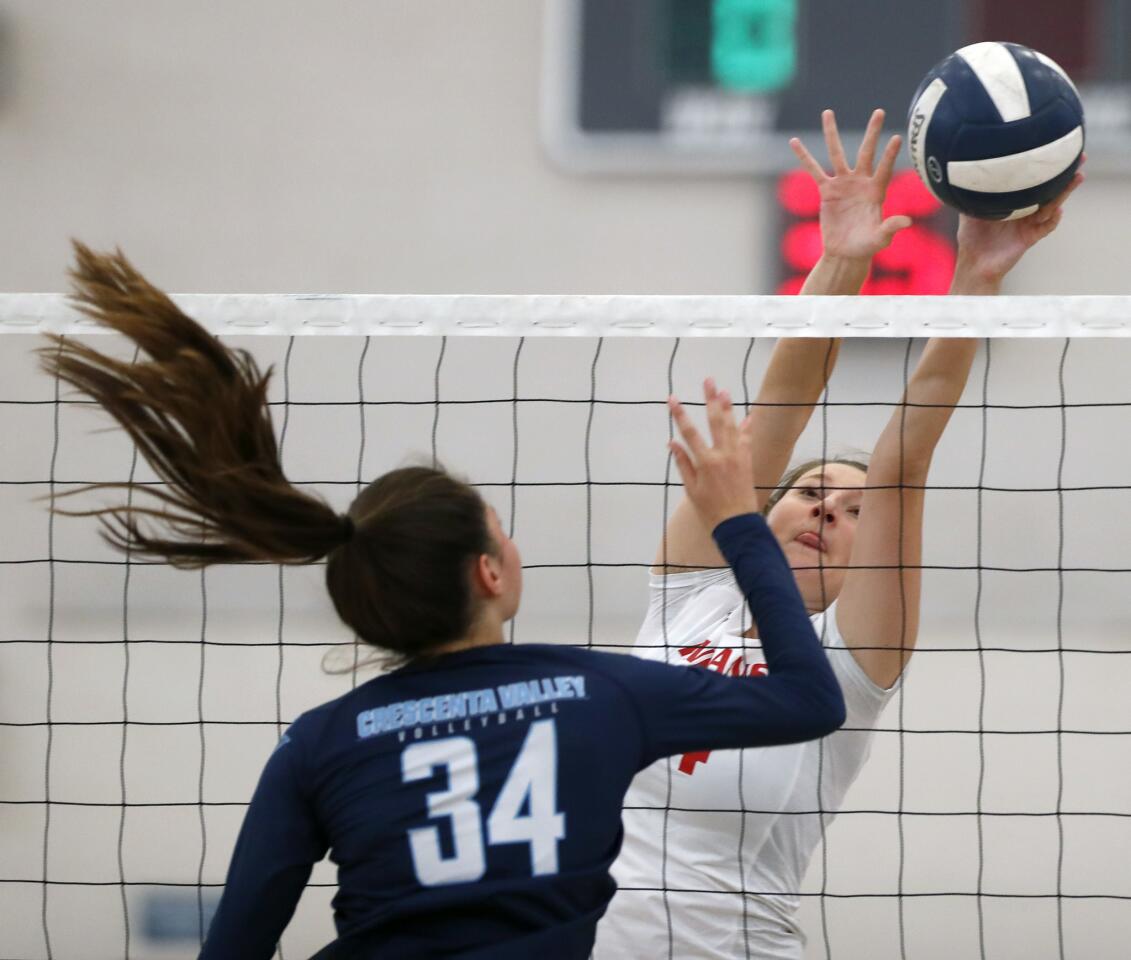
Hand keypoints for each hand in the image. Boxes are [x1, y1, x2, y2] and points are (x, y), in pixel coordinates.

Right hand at [668, 379, 757, 530]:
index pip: (689, 432)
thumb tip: (672, 444)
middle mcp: (722, 454)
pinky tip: (748, 415)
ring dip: (728, 407)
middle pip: (715, 421)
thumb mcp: (691, 489)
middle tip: (709, 381)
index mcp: (705, 462)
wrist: (737, 524)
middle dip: (710, 399)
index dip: (680, 414)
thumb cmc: (710, 510)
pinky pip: (746, 439)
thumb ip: (683, 463)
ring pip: (732, 426)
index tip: (672, 399)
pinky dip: (746, 427)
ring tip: (725, 391)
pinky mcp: (747, 461)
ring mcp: (737, 456)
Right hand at [790, 108, 911, 260]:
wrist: (846, 252)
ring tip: (827, 112)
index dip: (889, 154)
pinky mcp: (826, 191)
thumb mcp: (880, 239)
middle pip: (866, 152)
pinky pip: (813, 170)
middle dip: (872, 132)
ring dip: (831, 133)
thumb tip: (907, 221)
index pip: (884, 168)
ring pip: (836, 154)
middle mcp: (861, 182)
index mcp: (876, 191)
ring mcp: (842, 184)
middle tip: (879, 111)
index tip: (895, 137)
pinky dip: (804, 157)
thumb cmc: (866, 246)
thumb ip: (891, 228)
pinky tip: (794, 142)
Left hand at [952, 166, 1084, 292]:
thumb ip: (972, 195)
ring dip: (1064, 193)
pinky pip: (1045, 228)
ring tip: (1076, 178)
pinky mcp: (1030, 238)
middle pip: (1050, 191)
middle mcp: (1026, 211)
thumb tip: (964, 173)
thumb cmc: (972, 238)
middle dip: (1065, 176)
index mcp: (1015, 202)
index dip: (1045, 170)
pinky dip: (1052, 220)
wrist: (973, 263)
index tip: (1056, 152)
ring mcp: (1030, 224)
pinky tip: (1057, 211)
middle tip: (1080, 159)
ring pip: (1052, 206)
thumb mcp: (970, 211)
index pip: (1034, 183)